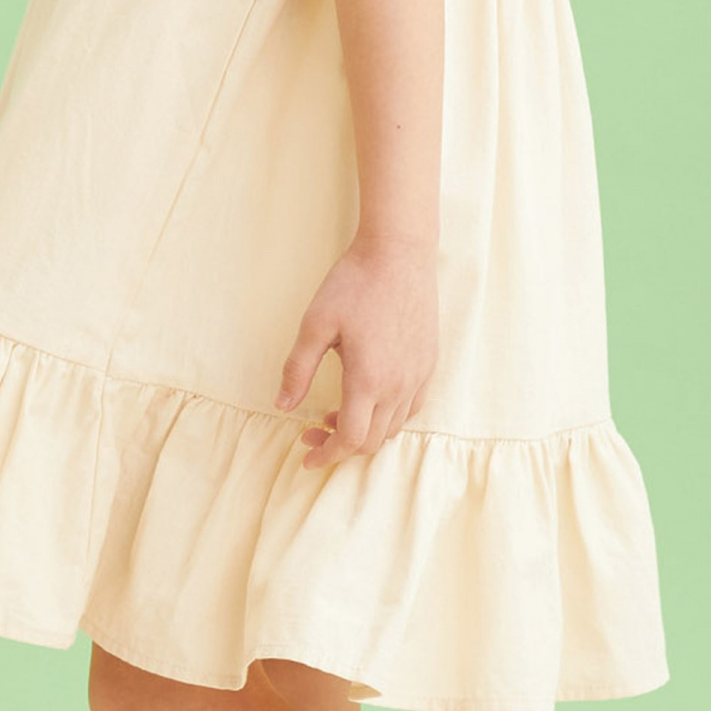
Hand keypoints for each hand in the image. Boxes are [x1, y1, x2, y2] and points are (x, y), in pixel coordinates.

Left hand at [276, 233, 437, 468]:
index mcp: (368, 380)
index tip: (306, 457)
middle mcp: (399, 385)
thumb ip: (297, 370)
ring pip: (393, 428)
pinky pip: (411, 408)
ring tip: (334, 414)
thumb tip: (282, 406)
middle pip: (372, 441)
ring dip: (364, 432)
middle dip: (339, 446)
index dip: (327, 454)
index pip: (351, 439)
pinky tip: (367, 399)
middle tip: (311, 432)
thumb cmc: (354, 284)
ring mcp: (418, 375)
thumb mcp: (315, 325)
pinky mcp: (428, 363)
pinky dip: (387, 417)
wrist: (399, 253)